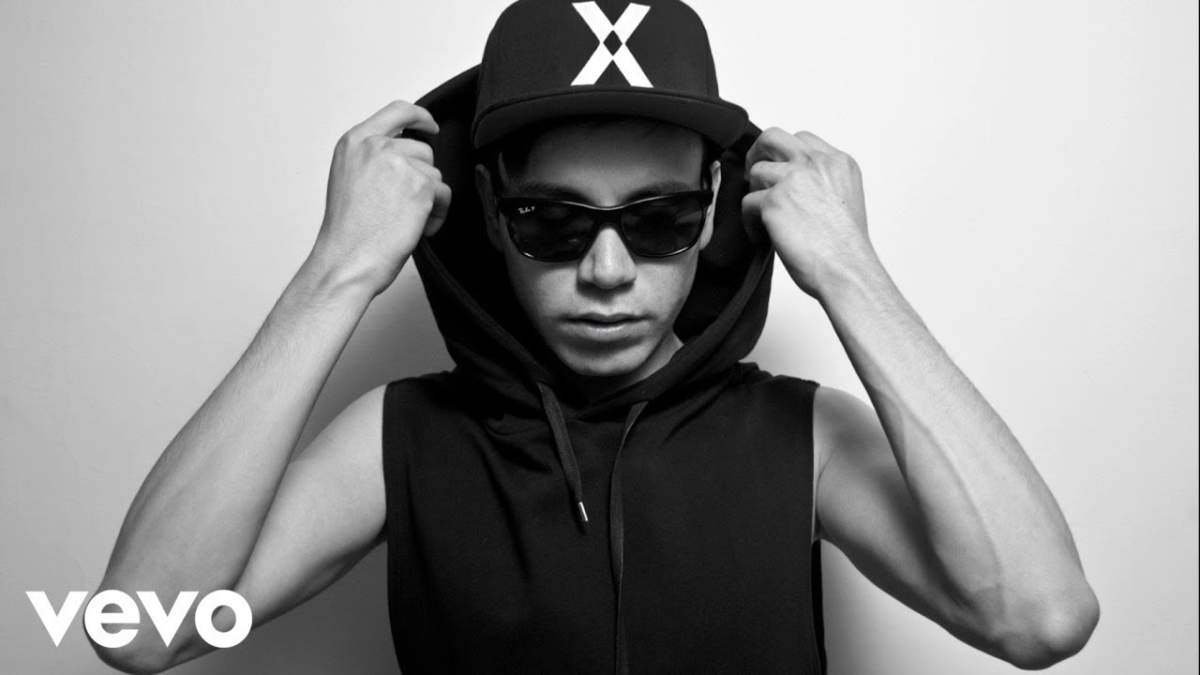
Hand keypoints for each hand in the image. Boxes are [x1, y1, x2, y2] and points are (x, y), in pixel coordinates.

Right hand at [311, 100, 450, 295]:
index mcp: (355, 142)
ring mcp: (400, 163)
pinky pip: (444, 194)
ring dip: (429, 199)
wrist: (346, 260)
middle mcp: (377, 146)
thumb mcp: (349, 178)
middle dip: (421, 177)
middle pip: (422, 149)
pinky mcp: (421, 185)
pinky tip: (416, 228)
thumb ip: (373, 159)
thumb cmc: (346, 232)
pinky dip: (437, 214)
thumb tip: (404, 155)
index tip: (430, 126)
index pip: (397, 110)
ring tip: (405, 220)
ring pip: (434, 173)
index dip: (420, 116)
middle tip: (402, 206)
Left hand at [742, 128, 873, 297]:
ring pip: (756, 172)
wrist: (847, 270)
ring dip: (756, 195)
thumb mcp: (845, 200)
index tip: (778, 170)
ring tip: (765, 220)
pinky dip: (751, 222)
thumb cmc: (846, 248)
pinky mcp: (773, 201)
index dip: (784, 154)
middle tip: (753, 178)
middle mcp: (816, 164)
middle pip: (772, 137)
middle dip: (757, 154)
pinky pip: (747, 203)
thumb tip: (788, 184)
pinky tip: (763, 236)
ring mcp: (793, 179)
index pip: (802, 139)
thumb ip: (820, 182)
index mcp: (838, 163)